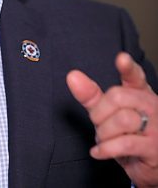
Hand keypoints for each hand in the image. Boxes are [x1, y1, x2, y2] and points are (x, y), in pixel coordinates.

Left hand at [66, 52, 157, 187]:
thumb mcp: (108, 112)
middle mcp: (150, 105)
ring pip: (122, 120)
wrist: (148, 164)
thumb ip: (91, 95)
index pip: (135, 76)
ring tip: (104, 139)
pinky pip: (124, 144)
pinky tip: (99, 151)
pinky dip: (105, 149)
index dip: (127, 67)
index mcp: (139, 92)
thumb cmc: (127, 133)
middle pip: (118, 96)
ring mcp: (155, 127)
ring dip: (104, 133)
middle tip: (98, 123)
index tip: (121, 58)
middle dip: (99, 112)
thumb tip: (72, 76)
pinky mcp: (153, 148)